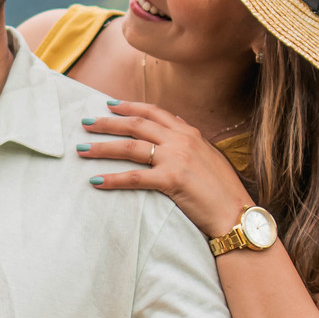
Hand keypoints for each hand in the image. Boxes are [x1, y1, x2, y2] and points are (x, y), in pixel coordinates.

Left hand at [78, 101, 249, 238]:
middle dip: (107, 123)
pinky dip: (112, 179)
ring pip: (130, 147)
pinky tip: (95, 181)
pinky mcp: (171, 180)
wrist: (236, 213)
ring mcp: (176, 158)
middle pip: (136, 125)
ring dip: (102, 148)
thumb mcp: (209, 155)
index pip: (154, 112)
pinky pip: (134, 178)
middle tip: (85, 124)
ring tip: (82, 149)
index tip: (108, 105)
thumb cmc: (223, 189)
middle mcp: (181, 140)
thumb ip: (189, 139)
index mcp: (189, 133)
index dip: (129, 107)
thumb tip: (175, 122)